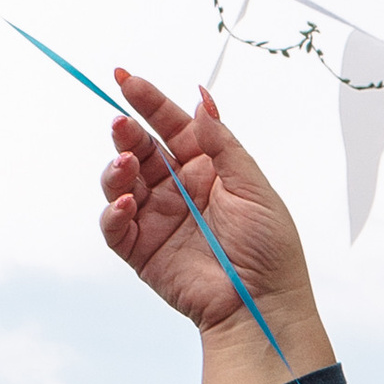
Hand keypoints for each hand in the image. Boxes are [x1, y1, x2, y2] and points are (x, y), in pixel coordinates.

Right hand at [100, 70, 334, 383]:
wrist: (262, 305)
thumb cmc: (270, 249)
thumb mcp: (254, 186)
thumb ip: (222, 144)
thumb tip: (201, 100)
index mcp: (206, 168)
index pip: (171, 126)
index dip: (148, 101)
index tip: (124, 78)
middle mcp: (178, 188)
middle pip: (141, 149)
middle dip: (126, 133)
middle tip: (121, 124)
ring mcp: (157, 218)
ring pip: (121, 182)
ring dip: (116, 169)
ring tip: (125, 165)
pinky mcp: (141, 250)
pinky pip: (116, 226)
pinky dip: (113, 213)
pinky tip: (125, 205)